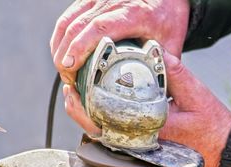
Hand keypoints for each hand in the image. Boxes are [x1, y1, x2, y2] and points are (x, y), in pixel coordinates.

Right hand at [50, 0, 189, 83]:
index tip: (70, 67)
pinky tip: (62, 55)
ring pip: (67, 21)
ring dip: (59, 48)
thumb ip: (163, 66)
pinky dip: (60, 38)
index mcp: (134, 13)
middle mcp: (112, 2)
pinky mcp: (89, 0)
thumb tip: (154, 94)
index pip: (100, 28)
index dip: (80, 47)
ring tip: (64, 72)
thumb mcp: (171, 42)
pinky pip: (67, 17)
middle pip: (78, 26)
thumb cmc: (168, 18)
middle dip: (65, 54)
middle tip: (67, 79)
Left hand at [62, 50, 230, 166]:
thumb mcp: (196, 95)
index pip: (107, 123)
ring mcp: (140, 147)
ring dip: (90, 115)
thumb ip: (176, 73)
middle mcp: (139, 144)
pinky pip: (118, 134)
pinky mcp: (144, 146)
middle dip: (80, 112)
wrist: (223, 152)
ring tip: (79, 94)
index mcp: (148, 132)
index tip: (74, 91)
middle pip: (98, 132)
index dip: (85, 109)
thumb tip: (156, 51)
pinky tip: (101, 104)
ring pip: (105, 134)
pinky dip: (106, 118)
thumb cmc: (211, 128)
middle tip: (70, 91)